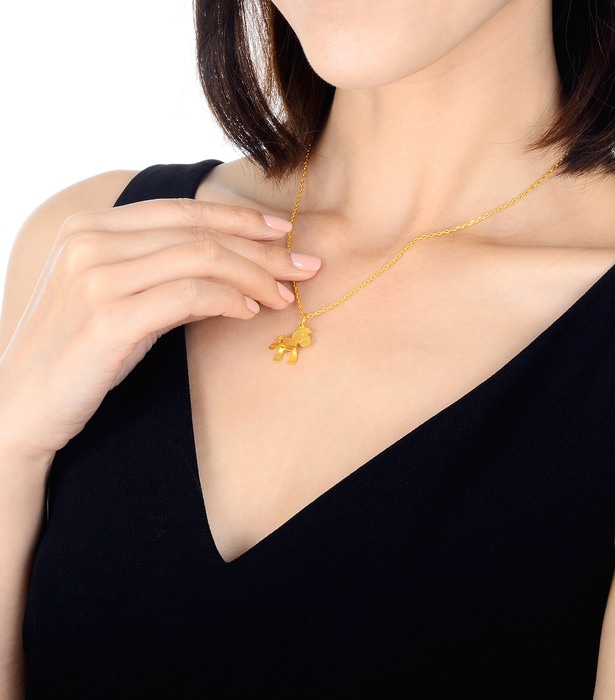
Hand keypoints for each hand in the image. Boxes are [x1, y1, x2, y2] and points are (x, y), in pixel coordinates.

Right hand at [0, 197, 318, 461]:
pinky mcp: (107, 317)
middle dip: (262, 248)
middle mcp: (90, 241)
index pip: (182, 210)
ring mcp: (96, 276)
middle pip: (199, 233)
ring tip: (284, 297)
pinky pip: (189, 295)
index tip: (283, 229)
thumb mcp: (119, 300)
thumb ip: (165, 276)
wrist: (23, 406)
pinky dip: (229, 300)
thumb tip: (236, 274)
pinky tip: (250, 312)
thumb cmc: (79, 352)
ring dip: (255, 276)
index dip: (239, 216)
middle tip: (305, 266)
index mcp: (90, 227)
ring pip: (200, 259)